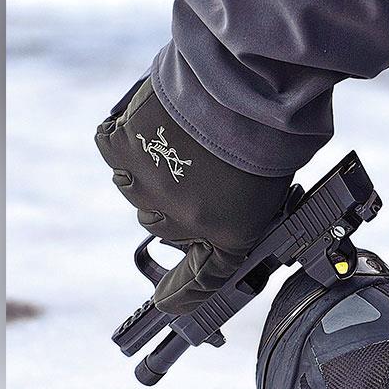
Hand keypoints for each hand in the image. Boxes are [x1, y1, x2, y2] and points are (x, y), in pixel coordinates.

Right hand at [95, 76, 291, 314]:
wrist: (247, 82)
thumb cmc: (270, 127)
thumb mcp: (272, 182)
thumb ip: (240, 208)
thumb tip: (218, 212)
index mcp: (229, 235)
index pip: (204, 278)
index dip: (185, 294)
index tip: (170, 305)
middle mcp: (183, 221)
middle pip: (164, 226)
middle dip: (177, 201)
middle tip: (198, 166)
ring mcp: (148, 187)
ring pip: (137, 189)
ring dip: (153, 168)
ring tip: (183, 136)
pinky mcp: (122, 149)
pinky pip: (116, 150)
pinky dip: (130, 136)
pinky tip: (156, 120)